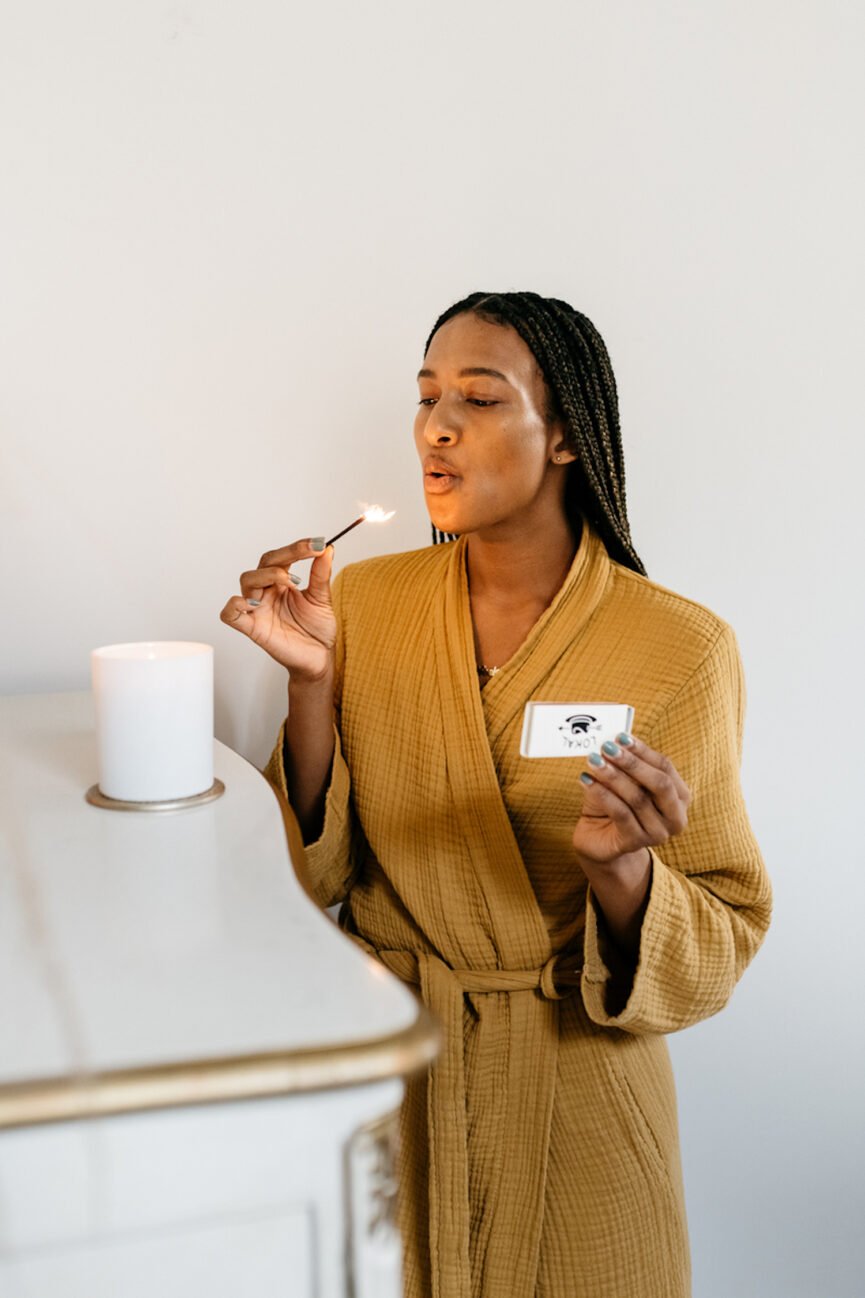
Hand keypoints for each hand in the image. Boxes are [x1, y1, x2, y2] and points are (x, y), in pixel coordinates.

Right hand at [220, 539, 335, 679]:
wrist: (319, 658)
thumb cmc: (317, 629)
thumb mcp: (322, 598)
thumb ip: (321, 574)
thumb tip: (328, 548)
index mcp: (281, 583)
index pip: (281, 557)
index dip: (297, 547)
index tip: (318, 543)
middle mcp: (267, 592)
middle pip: (263, 564)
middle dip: (286, 555)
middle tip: (310, 553)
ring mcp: (258, 609)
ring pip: (247, 580)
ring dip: (267, 575)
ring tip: (290, 582)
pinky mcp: (253, 628)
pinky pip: (230, 614)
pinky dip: (235, 605)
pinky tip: (254, 603)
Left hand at [572, 733, 690, 871]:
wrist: (600, 839)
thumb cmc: (615, 804)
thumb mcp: (624, 782)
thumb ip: (625, 764)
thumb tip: (614, 741)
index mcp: (679, 796)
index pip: (665, 767)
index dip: (643, 750)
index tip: (621, 736)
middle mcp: (675, 817)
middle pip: (659, 783)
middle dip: (632, 763)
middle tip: (607, 747)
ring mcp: (658, 833)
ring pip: (638, 798)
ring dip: (613, 776)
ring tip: (593, 761)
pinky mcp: (636, 842)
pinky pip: (620, 813)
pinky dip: (602, 794)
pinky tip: (586, 780)